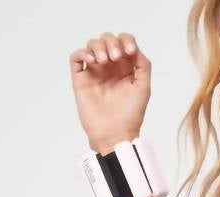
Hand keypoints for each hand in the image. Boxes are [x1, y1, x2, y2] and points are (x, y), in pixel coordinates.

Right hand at [70, 32, 150, 154]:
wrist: (114, 134)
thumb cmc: (130, 115)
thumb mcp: (143, 88)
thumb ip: (143, 65)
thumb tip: (134, 49)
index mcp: (124, 67)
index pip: (123, 42)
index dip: (126, 40)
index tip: (129, 51)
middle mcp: (109, 67)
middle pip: (107, 40)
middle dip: (111, 42)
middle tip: (115, 57)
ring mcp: (94, 72)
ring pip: (92, 45)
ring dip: (98, 46)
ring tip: (103, 61)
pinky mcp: (81, 80)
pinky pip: (76, 58)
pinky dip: (82, 53)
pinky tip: (92, 60)